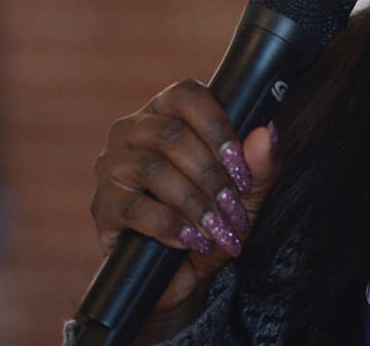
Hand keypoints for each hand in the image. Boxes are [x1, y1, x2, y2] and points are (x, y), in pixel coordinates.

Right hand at [90, 79, 279, 315]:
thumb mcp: (248, 192)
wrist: (184, 274)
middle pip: (171, 134)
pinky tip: (191, 240)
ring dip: (194, 202)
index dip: (217, 127)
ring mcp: (112, 167)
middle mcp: (132, 132)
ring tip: (216, 227)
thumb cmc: (215, 218)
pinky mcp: (102, 206)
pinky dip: (170, 225)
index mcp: (167, 113)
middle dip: (211, 175)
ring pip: (152, 169)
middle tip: (233, 207)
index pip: (187, 95)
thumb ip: (261, 162)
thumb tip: (267, 132)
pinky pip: (134, 207)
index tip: (239, 165)